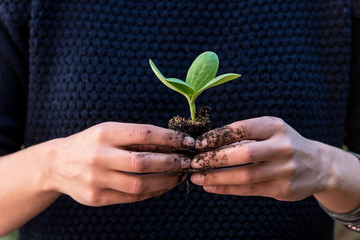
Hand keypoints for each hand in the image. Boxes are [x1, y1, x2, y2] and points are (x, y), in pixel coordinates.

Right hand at [45, 122, 194, 205]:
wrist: (57, 164)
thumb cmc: (90, 143)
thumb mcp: (109, 131)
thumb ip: (136, 138)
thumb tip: (171, 143)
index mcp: (104, 133)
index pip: (144, 134)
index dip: (170, 138)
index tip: (188, 142)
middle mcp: (99, 156)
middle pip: (143, 162)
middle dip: (172, 162)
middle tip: (188, 162)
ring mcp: (96, 179)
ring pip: (140, 184)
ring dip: (166, 181)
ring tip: (180, 175)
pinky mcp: (96, 198)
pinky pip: (132, 197)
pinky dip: (152, 192)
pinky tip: (164, 186)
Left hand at [190, 116, 331, 200]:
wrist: (319, 166)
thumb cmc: (283, 144)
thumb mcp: (270, 131)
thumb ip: (244, 136)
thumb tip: (207, 143)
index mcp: (275, 127)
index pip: (243, 128)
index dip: (218, 136)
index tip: (199, 143)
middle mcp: (282, 147)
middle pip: (244, 153)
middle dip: (214, 158)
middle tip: (194, 162)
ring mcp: (285, 169)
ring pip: (245, 175)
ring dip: (217, 176)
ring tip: (197, 177)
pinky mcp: (283, 189)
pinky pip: (250, 190)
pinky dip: (227, 188)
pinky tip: (211, 186)